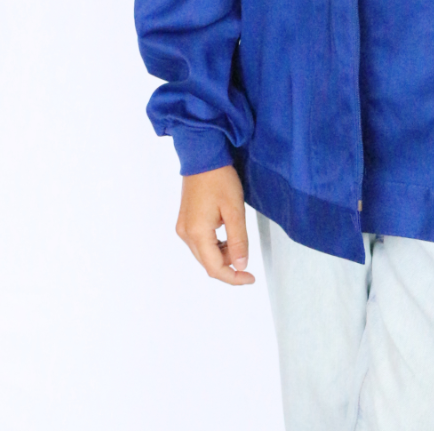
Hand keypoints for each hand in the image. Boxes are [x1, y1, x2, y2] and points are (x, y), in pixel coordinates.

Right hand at [175, 164, 255, 285]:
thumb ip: (238, 241)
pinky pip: (200, 242)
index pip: (214, 268)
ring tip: (238, 240)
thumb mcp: (235, 210)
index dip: (233, 278)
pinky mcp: (185, 220)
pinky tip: (227, 234)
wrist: (203, 155)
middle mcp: (185, 234)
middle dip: (229, 265)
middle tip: (247, 258)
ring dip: (222, 254)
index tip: (250, 278)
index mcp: (197, 233)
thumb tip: (240, 266)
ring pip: (204, 253)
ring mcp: (183, 227)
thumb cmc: (219, 178)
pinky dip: (215, 244)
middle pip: (208, 263)